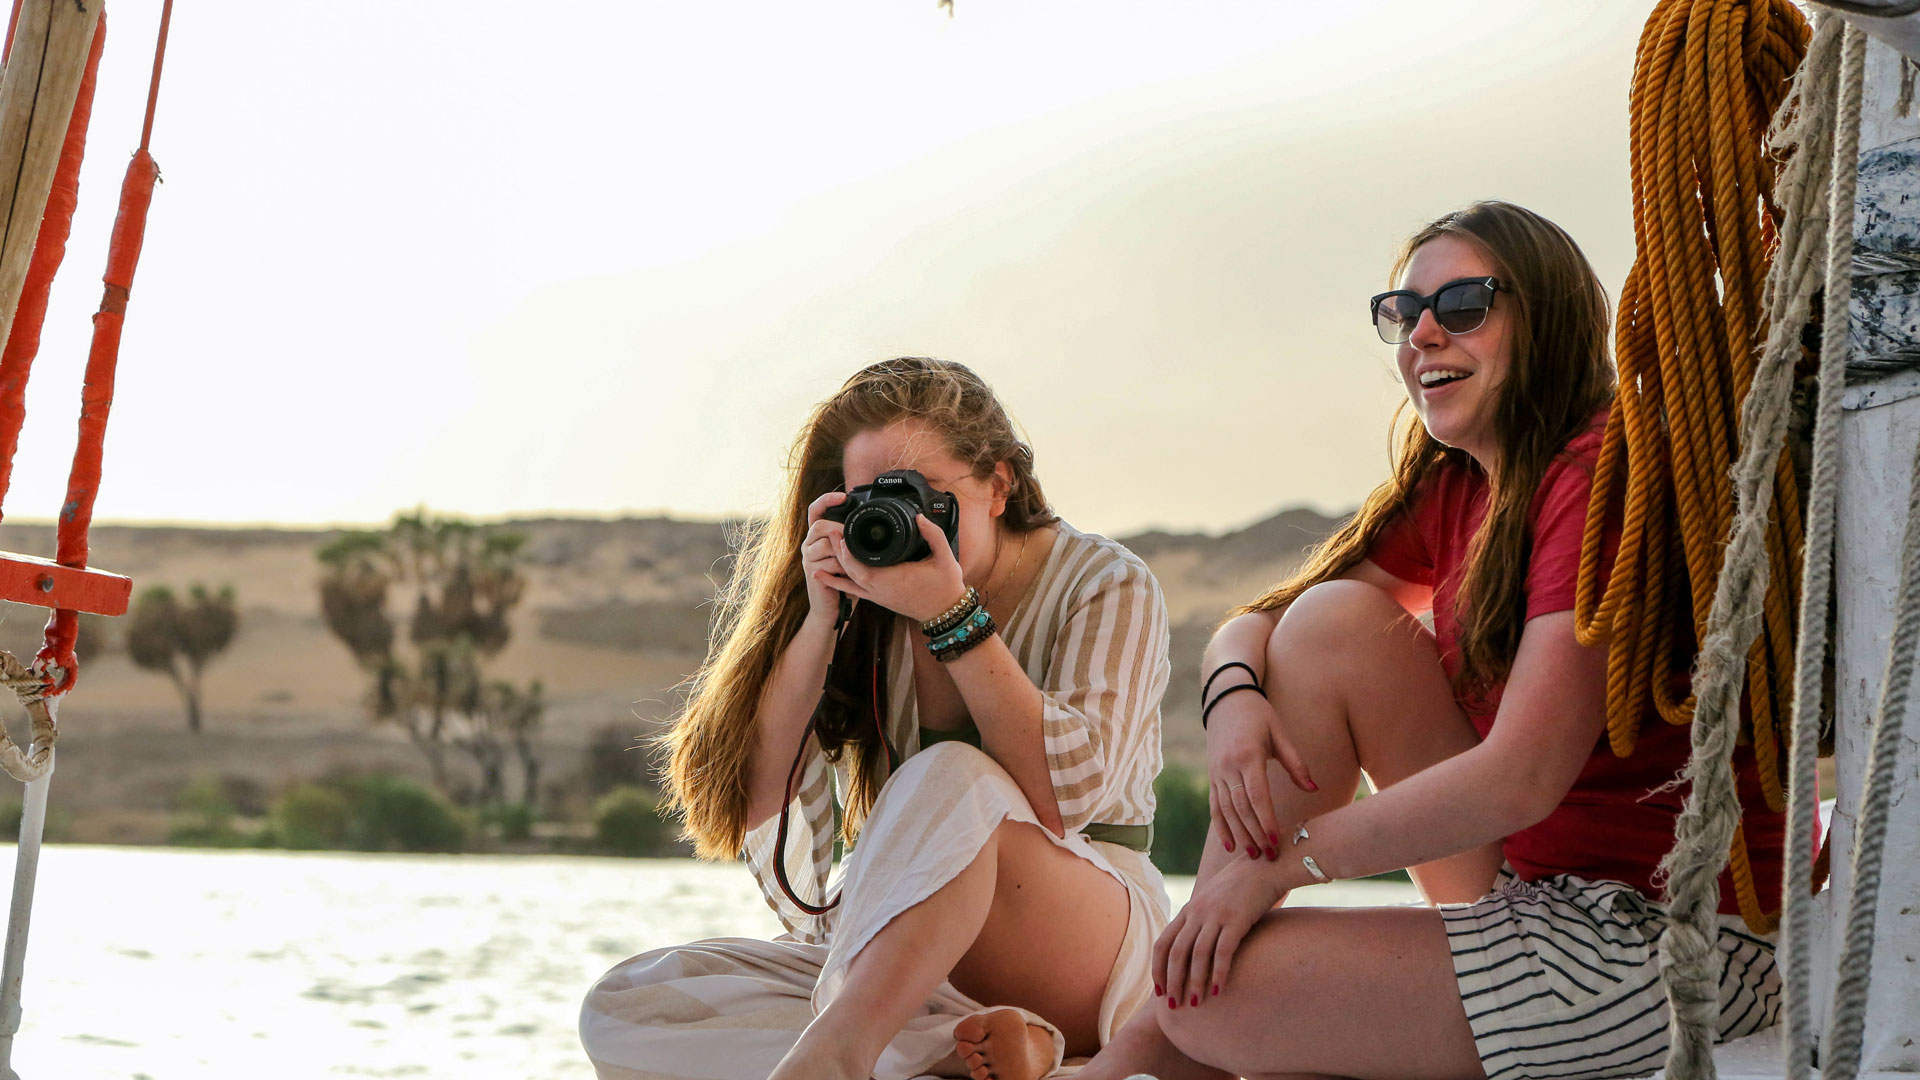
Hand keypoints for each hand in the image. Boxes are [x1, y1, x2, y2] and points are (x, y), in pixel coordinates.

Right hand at [800, 492, 853, 625]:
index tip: (843, 496)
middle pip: (820, 525)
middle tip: (853, 538)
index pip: (815, 510)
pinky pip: (830, 562)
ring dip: (844, 552)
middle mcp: (809, 543)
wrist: (832, 608)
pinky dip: (844, 567)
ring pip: (826, 543)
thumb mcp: (850, 555)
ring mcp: (808, 557)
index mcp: (818, 536)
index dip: (826, 500)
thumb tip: (870, 521)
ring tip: (854, 561)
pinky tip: (849, 573)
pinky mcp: (811, 571)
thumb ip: (852, 538)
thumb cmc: (844, 580)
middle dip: (839, 529)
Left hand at [824, 514, 967, 622]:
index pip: (860, 567)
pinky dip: (838, 582)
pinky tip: (823, 575)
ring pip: (849, 581)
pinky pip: (853, 590)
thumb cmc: (945, 587)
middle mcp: (880, 590)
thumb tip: (920, 517)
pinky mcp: (878, 599)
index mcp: (892, 579)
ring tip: (824, 549)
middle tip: (830, 532)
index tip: (841, 533)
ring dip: (836, 565)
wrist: (946, 613)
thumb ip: (933, 535)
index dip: (847, 552)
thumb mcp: (945, 557)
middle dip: (838, 552)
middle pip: (850, 572)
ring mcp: (878, 596)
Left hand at [1154, 848, 1285, 1006]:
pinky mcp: (1236, 919)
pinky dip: (1218, 972)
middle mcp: (1197, 912)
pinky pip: (1223, 951)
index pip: (1162, 942)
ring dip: (1194, 982)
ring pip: (1196, 954)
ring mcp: (1216, 915)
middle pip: (1176, 952)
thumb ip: (1202, 919)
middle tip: (1173, 1006)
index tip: (1159, 990)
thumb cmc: (1241, 887)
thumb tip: (1196, 947)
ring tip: (1194, 1004)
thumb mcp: (1214, 900)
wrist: (1265, 865)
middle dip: (1172, 981)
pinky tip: (1218, 990)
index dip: (1158, 968)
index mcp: (1189, 910)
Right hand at [1206, 684, 1315, 859]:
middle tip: (1271, 856)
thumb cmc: (1259, 715)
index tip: (1277, 839)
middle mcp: (1228, 767)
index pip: (1257, 795)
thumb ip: (1296, 764)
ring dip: (1241, 835)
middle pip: (1242, 808)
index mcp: (1248, 756)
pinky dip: (1222, 826)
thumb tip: (1314, 789)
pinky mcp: (1213, 777)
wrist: (1225, 699)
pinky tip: (1231, 844)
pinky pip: (1215, 806)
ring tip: (1254, 855)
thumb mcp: (1280, 734)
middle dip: (1256, 833)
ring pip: (1227, 810)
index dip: (1266, 819)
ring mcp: (1217, 773)